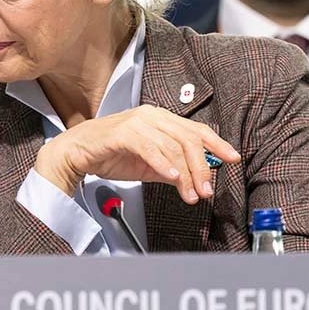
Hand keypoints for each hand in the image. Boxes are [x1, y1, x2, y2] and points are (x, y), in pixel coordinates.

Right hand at [33, 105, 240, 203]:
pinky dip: (163, 164)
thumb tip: (193, 179)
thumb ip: (170, 168)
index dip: (217, 144)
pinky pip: (149, 148)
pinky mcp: (122, 133)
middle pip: (188, 139)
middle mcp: (151, 116)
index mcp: (159, 119)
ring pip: (172, 146)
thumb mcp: (147, 164)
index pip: (196, 130)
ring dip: (185, 173)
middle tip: (206, 190)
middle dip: (202, 167)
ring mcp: (137, 123)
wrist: (75, 153)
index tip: (233, 159)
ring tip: (190, 193)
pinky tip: (172, 178)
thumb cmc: (108, 154)